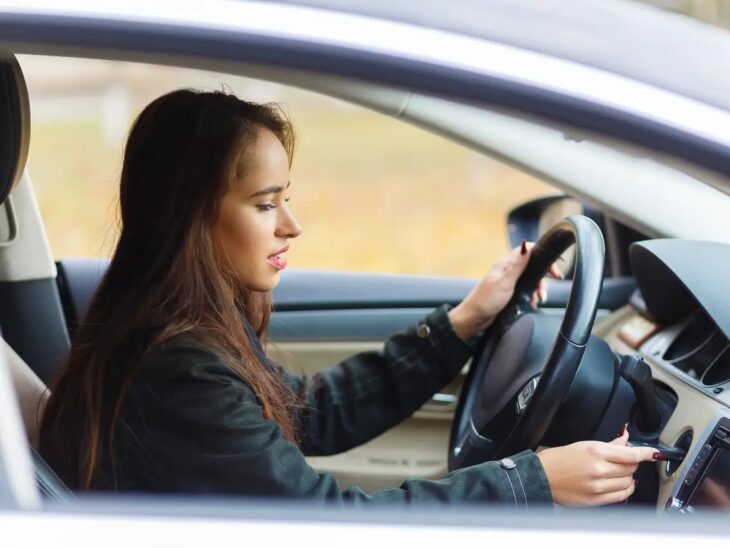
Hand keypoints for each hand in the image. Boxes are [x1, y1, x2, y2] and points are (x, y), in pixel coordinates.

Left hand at [447, 240, 560, 339]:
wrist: (473, 319)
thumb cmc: (485, 301)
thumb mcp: (504, 282)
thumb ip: (517, 265)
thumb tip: (527, 246)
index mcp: (505, 264)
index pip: (528, 251)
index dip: (542, 255)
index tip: (553, 267)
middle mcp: (508, 270)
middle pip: (533, 266)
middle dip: (542, 278)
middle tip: (545, 289)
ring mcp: (509, 282)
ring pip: (531, 280)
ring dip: (538, 289)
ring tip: (539, 299)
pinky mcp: (509, 293)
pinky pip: (526, 291)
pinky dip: (532, 296)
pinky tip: (532, 303)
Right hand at [536, 428, 657, 505]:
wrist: (542, 476)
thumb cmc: (558, 459)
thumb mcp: (584, 445)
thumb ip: (609, 444)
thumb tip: (625, 439)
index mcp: (595, 451)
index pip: (630, 454)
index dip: (646, 453)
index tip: (654, 453)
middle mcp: (599, 469)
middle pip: (631, 468)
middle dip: (631, 463)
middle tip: (624, 459)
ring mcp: (598, 486)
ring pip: (628, 482)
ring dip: (628, 477)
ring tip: (619, 472)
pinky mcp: (596, 500)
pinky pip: (621, 496)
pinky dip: (626, 490)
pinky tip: (621, 484)